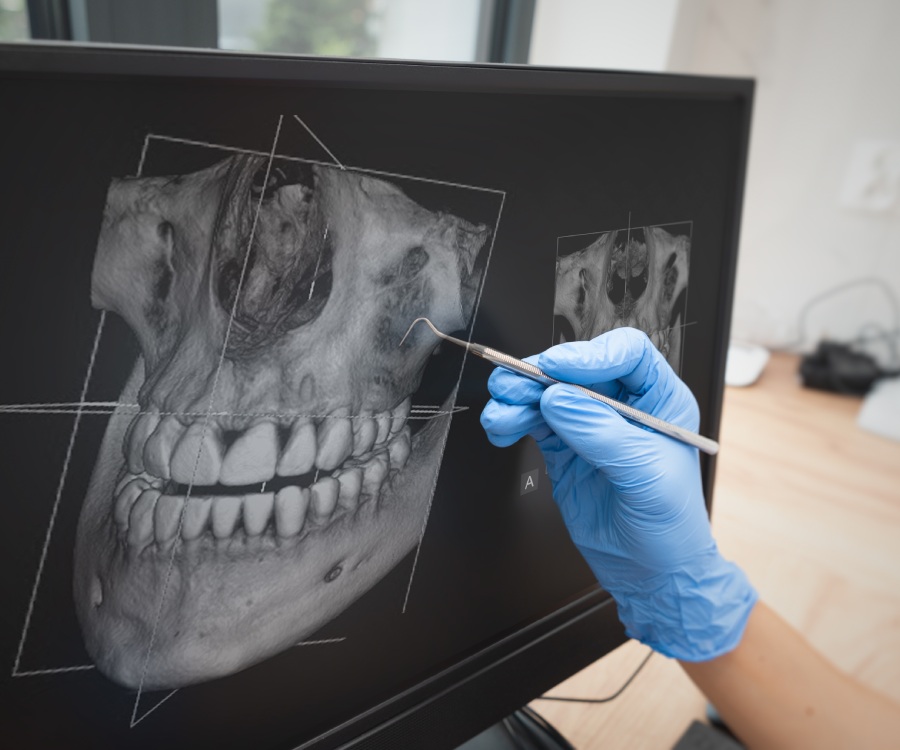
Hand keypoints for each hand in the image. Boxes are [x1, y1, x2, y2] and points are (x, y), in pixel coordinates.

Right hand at [480, 328, 756, 659]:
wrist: (651, 574)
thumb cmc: (670, 526)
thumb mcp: (645, 476)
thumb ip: (601, 433)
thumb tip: (558, 400)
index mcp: (659, 400)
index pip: (626, 354)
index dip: (590, 355)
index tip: (558, 370)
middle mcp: (623, 406)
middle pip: (576, 369)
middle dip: (541, 375)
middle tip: (514, 385)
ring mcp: (590, 426)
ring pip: (547, 394)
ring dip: (518, 398)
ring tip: (500, 413)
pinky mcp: (564, 448)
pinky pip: (533, 422)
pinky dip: (512, 421)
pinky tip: (501, 428)